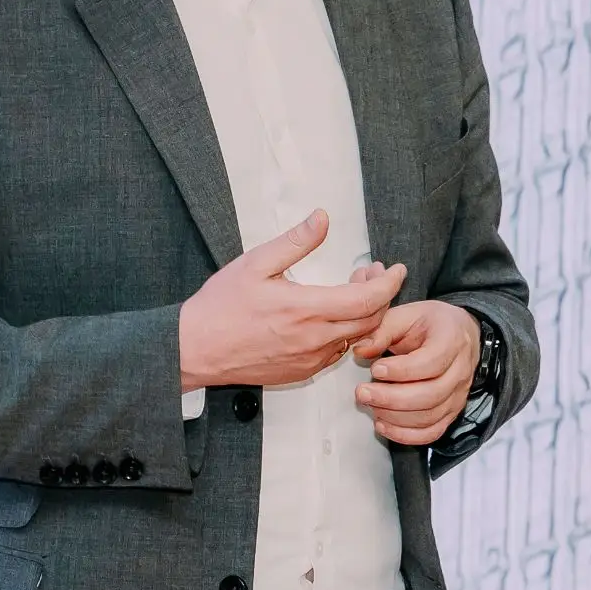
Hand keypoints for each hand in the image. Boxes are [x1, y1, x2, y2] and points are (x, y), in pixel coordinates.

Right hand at [179, 210, 407, 391]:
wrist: (194, 350)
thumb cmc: (220, 307)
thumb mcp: (255, 263)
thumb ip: (295, 241)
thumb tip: (322, 218)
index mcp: (306, 309)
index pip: (368, 300)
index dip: (389, 283)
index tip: (396, 268)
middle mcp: (314, 340)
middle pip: (372, 321)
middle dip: (381, 295)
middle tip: (371, 273)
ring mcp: (309, 360)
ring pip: (357, 338)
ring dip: (365, 314)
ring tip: (351, 290)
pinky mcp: (301, 371)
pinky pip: (337, 352)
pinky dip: (347, 332)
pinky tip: (333, 315)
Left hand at [350, 299, 480, 444]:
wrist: (458, 333)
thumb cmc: (430, 324)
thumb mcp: (406, 315)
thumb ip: (382, 331)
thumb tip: (359, 351)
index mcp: (451, 339)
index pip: (431, 362)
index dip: (401, 371)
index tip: (375, 369)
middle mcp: (460, 370)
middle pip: (430, 394)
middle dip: (391, 398)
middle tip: (362, 393)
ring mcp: (458, 394)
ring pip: (430, 416)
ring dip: (395, 416)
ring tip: (370, 405)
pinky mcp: (451, 412)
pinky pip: (432, 432)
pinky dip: (406, 435)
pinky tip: (383, 424)